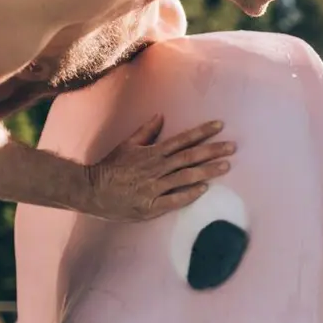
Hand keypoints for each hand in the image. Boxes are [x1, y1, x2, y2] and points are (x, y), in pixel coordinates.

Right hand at [83, 114, 234, 220]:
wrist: (89, 190)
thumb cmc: (110, 167)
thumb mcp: (127, 145)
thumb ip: (146, 132)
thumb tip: (161, 116)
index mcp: (152, 152)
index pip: (182, 139)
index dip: (202, 132)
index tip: (220, 126)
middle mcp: (156, 168)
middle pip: (189, 157)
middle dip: (213, 151)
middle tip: (232, 147)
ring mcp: (154, 187)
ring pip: (186, 177)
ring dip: (207, 171)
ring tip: (226, 166)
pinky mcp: (151, 206)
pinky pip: (175, 199)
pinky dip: (190, 194)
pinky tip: (205, 189)